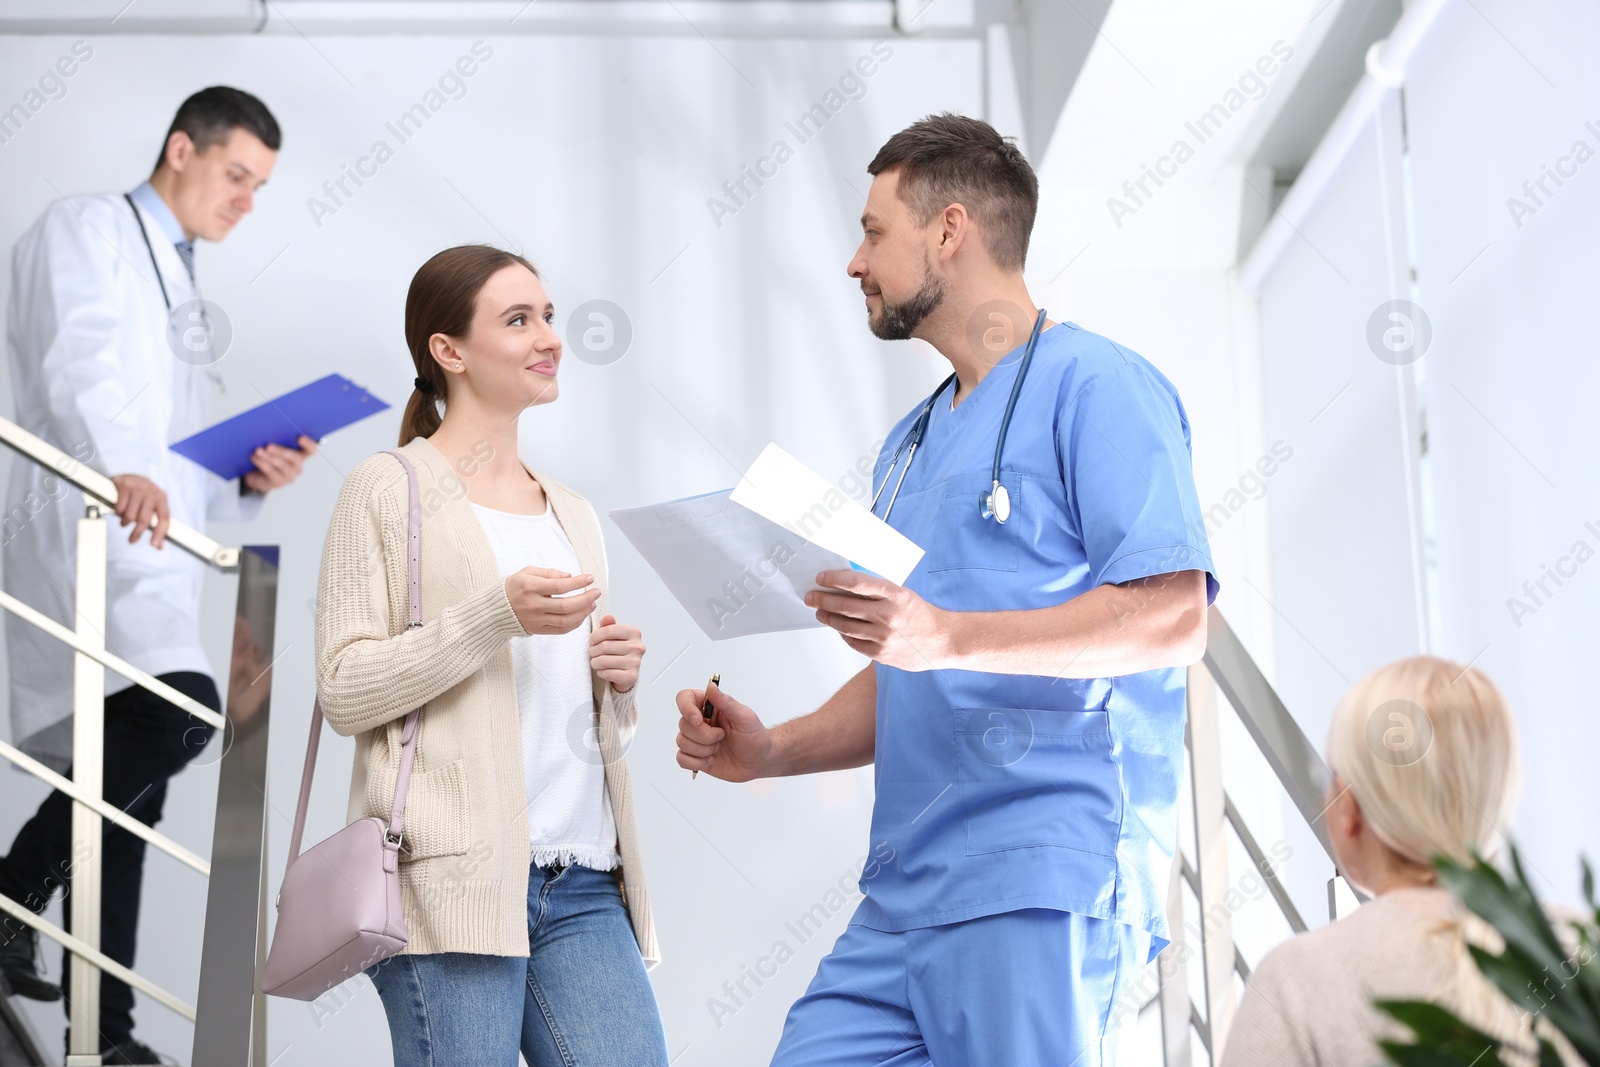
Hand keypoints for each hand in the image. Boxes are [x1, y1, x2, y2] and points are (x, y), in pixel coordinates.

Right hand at [109, 473, 169, 547]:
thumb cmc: (143, 496)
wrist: (129, 477)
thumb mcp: (153, 507)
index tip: (154, 545)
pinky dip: (118, 514)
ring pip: (130, 516)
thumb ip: (157, 525)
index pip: (164, 518)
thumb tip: (159, 546)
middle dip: (137, 533)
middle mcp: (152, 492)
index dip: (160, 533)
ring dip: (125, 522)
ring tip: (125, 521)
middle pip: (144, 519)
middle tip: (132, 540)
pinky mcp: (124, 486)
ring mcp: (138, 488)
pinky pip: (119, 508)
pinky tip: (119, 511)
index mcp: (162, 498)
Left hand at [243, 434, 316, 493]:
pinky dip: (262, 463)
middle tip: (269, 446)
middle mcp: (298, 466)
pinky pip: (271, 472)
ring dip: (269, 457)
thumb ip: (277, 439)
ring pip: (282, 465)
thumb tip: (269, 429)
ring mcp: (290, 475)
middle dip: (282, 451)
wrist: (257, 474)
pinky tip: (254, 457)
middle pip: (296, 458)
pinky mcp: (279, 482)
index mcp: (301, 455)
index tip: (299, 438)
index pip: (311, 450)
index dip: (308, 444)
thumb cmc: (268, 456)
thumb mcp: (274, 446)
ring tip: (258, 450)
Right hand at [505, 567, 601, 634]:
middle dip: (585, 599)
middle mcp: (534, 605)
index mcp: (530, 587)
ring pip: (566, 620)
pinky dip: (575, 623)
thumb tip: (569, 576)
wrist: (496, 609)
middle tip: (596, 592)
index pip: (560, 586)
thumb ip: (549, 573)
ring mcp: (536, 620)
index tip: (590, 578)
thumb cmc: (514, 587)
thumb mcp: (527, 572)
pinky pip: (561, 630)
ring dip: (583, 612)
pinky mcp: (538, 630)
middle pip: (566, 606)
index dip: (578, 582)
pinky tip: (582, 615)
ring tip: (592, 603)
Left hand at [590, 614, 643, 692]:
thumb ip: (609, 626)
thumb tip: (607, 617)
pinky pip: (607, 673)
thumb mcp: (613, 636)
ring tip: (596, 662)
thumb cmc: (618, 653)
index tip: (592, 641)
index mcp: (634, 633)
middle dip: (593, 650)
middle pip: (605, 646)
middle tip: (593, 653)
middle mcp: (638, 647)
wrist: (626, 675)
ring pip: (604, 661)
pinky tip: (603, 671)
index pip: (609, 630)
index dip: (595, 636)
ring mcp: (636, 662)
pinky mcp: (631, 676)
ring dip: (595, 662)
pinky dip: (601, 673)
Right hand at [674, 684, 770, 781]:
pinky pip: (681, 759)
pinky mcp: (695, 756)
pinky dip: (696, 762)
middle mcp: (700, 721)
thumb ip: (726, 702)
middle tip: (722, 737)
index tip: (699, 720)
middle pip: (683, 724)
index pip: (685, 698)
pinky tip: (711, 760)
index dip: (686, 708)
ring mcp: (696, 739)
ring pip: (681, 742)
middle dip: (704, 736)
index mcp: (710, 706)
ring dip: (703, 750)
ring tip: (719, 749)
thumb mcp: (745, 717)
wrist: (758, 762)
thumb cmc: (755, 737)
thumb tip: (711, 686)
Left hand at [804, 570, 951, 670]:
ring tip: (820, 612)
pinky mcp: (881, 653)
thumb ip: (877, 591)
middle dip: (823, 600)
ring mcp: (884, 636)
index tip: (821, 578)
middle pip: (845, 605)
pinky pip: (853, 642)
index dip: (835, 580)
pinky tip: (838, 628)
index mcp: (895, 595)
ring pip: (845, 626)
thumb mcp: (902, 594)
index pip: (857, 584)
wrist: (941, 641)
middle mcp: (888, 615)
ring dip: (828, 618)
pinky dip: (843, 633)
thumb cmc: (921, 615)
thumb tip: (846, 585)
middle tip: (811, 597)